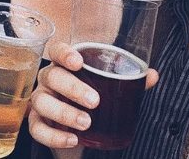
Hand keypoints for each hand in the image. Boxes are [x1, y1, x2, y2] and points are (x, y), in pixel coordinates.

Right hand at [28, 42, 158, 149]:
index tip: (79, 62)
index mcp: (63, 63)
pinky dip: (54, 135)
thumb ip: (128, 79)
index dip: (64, 53)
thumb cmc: (89, 93)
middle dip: (73, 88)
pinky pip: (37, 128)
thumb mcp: (107, 85)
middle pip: (52, 76)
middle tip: (95, 101)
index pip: (56, 50)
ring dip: (64, 113)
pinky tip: (72, 139)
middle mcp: (48, 78)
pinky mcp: (36, 122)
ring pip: (42, 102)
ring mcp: (40, 100)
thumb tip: (153, 75)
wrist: (75, 123)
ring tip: (86, 123)